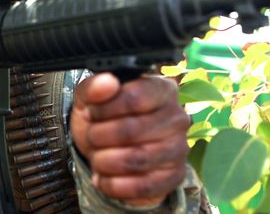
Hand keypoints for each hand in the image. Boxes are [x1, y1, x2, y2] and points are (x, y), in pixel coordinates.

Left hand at [71, 73, 189, 205]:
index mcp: (162, 89)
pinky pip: (143, 186)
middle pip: (131, 130)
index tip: (90, 113)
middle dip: (100, 136)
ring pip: (136, 160)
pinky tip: (103, 178)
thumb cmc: (103, 118)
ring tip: (97, 157)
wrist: (108, 147)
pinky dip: (114, 185)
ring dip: (104, 161)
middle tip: (92, 137)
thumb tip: (107, 82)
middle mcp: (177, 118)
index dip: (104, 109)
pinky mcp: (174, 176)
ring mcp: (179, 148)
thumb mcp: (89, 98)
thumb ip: (94, 87)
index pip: (135, 97)